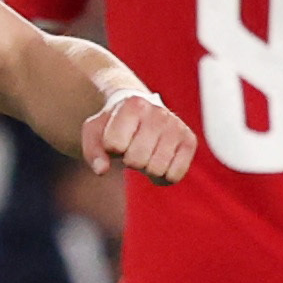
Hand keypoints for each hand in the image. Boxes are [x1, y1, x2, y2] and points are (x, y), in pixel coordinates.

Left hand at [81, 89, 195, 184]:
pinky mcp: (190, 141)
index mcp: (133, 105)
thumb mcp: (95, 132)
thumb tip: (102, 170)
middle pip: (136, 160)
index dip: (112, 148)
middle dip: (130, 160)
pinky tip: (160, 163)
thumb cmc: (116, 125)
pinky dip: (164, 177)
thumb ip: (92, 151)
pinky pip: (175, 175)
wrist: (143, 112)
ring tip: (147, 154)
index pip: (115, 145)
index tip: (116, 139)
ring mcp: (176, 126)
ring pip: (156, 169)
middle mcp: (158, 113)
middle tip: (133, 148)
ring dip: (147, 169)